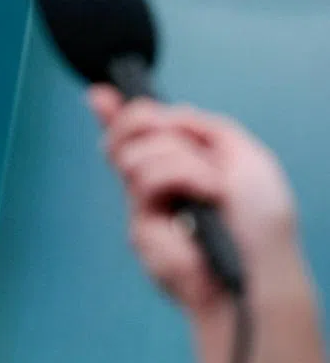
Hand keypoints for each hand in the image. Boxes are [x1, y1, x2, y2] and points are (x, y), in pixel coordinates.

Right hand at [89, 88, 302, 317]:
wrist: (262, 265)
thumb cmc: (261, 221)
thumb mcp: (244, 154)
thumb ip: (203, 126)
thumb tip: (165, 115)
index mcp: (180, 166)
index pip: (136, 138)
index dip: (112, 116)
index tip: (100, 97)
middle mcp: (157, 185)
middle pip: (119, 138)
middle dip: (138, 121)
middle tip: (165, 130)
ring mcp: (144, 205)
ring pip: (134, 155)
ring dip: (181, 160)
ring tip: (211, 187)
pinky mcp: (138, 226)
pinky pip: (146, 179)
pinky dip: (183, 176)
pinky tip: (205, 198)